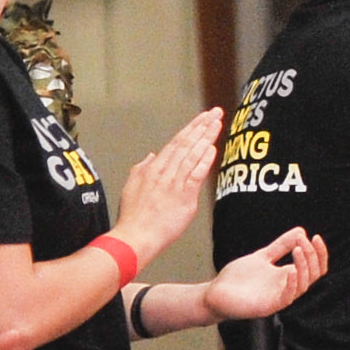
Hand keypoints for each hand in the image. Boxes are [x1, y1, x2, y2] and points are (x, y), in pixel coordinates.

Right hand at [114, 109, 224, 262]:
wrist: (135, 236)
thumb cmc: (134, 216)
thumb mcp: (132, 186)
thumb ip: (142, 168)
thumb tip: (152, 155)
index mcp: (153, 169)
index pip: (175, 143)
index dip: (190, 129)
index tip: (202, 118)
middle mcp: (164, 172)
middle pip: (186, 144)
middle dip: (201, 126)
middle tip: (215, 112)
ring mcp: (174, 183)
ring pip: (192, 155)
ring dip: (206, 137)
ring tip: (217, 123)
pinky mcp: (184, 197)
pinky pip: (195, 175)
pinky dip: (204, 161)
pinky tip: (212, 149)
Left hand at [200, 228, 327, 323]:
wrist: (215, 294)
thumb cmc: (238, 279)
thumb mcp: (263, 256)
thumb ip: (281, 246)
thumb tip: (302, 231)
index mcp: (289, 277)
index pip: (315, 268)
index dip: (320, 253)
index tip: (316, 236)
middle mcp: (288, 288)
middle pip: (313, 275)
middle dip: (312, 257)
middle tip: (304, 242)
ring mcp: (279, 299)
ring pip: (303, 286)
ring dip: (304, 266)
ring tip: (298, 249)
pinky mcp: (268, 307)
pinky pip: (287, 297)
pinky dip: (292, 284)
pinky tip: (291, 269)